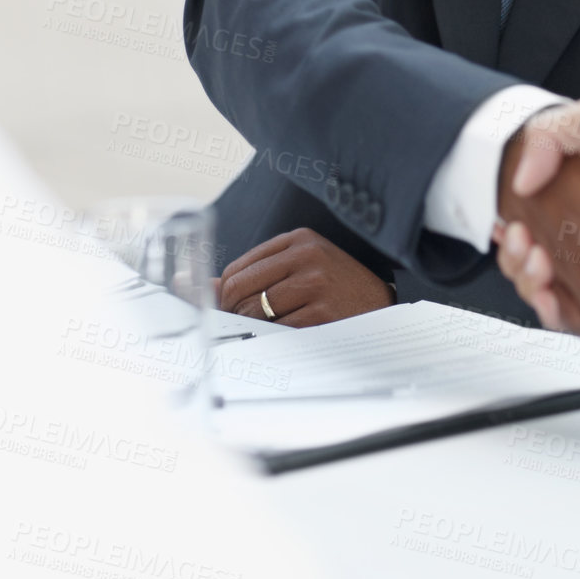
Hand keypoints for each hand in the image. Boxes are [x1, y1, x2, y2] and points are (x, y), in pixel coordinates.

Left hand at [217, 229, 394, 325]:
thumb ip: (255, 273)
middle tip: (238, 327)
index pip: (238, 267)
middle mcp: (307, 256)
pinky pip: (278, 330)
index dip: (224, 294)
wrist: (383, 308)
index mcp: (299, 240)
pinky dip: (274, 338)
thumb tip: (196, 286)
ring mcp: (316, 283)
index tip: (227, 310)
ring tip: (266, 331)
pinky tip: (286, 337)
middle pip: (241, 288)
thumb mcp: (302, 267)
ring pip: (255, 311)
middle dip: (231, 311)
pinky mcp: (323, 312)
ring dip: (252, 328)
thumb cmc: (337, 289)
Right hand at [506, 95, 579, 298]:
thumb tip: (523, 181)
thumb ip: (555, 134)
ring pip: (563, 296)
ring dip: (538, 286)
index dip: (517, 238)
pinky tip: (549, 296)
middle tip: (521, 246)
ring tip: (536, 264)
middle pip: (544, 269)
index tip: (511, 230)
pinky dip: (564, 314)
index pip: (539, 233)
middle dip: (522, 262)